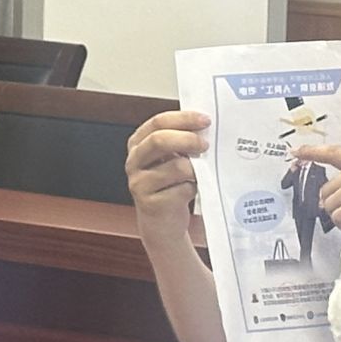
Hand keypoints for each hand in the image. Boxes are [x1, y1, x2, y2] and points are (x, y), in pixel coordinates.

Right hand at [125, 110, 208, 243]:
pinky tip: (192, 191)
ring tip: (200, 174)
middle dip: (187, 139)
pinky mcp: (150, 203)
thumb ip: (180, 142)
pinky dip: (193, 189)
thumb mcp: (171, 159)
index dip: (183, 119)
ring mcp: (139, 183)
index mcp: (138, 143)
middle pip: (159, 140)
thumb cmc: (170, 186)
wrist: (162, 223)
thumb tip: (204, 127)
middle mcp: (134, 161)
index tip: (205, 120)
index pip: (158, 122)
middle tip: (206, 144)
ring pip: (175, 167)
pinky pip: (181, 190)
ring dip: (195, 169)